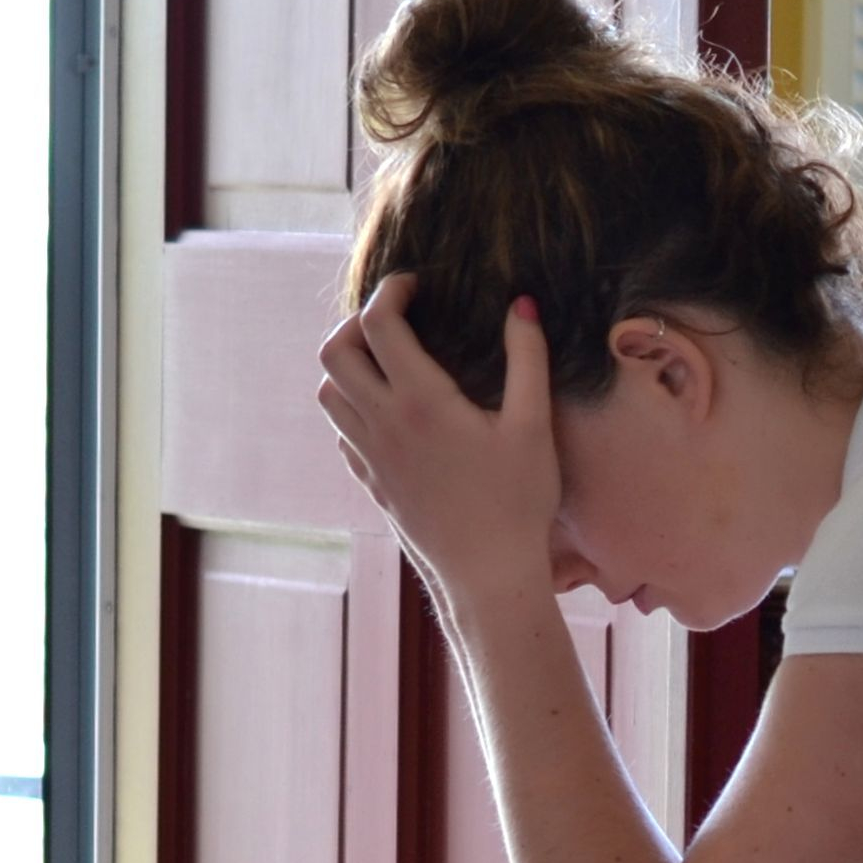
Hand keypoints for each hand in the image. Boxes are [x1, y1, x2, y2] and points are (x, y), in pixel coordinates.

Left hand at [314, 274, 557, 603]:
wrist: (488, 577)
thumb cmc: (518, 503)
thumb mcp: (534, 427)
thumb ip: (527, 359)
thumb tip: (522, 304)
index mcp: (420, 401)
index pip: (380, 322)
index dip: (391, 291)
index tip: (415, 285)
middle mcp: (383, 423)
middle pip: (335, 351)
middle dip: (358, 322)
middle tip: (395, 321)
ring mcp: (370, 456)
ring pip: (328, 392)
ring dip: (348, 366)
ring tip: (386, 362)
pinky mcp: (373, 483)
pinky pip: (342, 432)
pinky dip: (352, 408)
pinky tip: (388, 414)